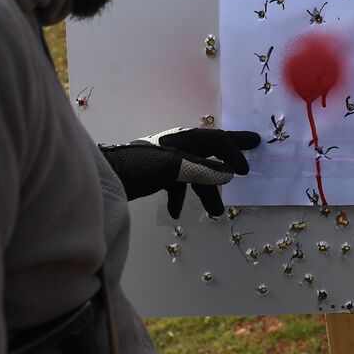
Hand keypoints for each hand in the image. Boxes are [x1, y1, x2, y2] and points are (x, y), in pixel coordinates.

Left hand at [100, 127, 259, 218]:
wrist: (100, 179)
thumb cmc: (134, 168)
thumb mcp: (171, 168)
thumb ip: (200, 169)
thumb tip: (227, 174)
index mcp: (182, 139)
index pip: (216, 141)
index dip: (234, 152)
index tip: (245, 171)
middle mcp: (176, 146)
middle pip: (210, 148)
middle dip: (230, 154)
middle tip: (253, 151)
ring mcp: (165, 160)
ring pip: (195, 172)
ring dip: (206, 191)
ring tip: (216, 213)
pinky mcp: (154, 174)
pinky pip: (177, 183)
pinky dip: (180, 197)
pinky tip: (175, 213)